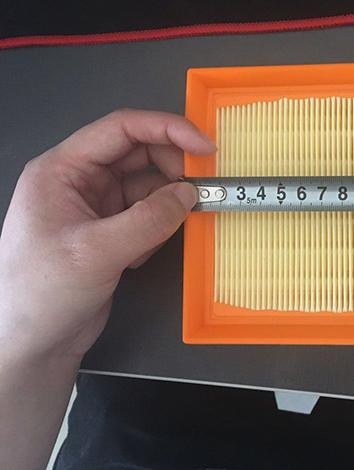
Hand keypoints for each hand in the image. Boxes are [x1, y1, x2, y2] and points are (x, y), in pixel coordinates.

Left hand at [0, 109, 215, 358]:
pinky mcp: (110, 232)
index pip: (121, 129)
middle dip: (172, 169)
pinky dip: (157, 229)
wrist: (31, 344)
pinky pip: (147, 215)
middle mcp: (79, 181)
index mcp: (62, 169)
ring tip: (167, 230)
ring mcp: (96, 207)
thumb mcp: (97, 252)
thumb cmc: (42, 293)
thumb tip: (190, 195)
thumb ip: (148, 220)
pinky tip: (141, 255)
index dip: (167, 130)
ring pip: (147, 186)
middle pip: (138, 154)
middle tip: (201, 189)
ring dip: (166, 204)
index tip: (204, 147)